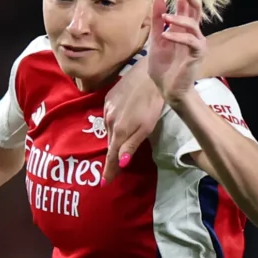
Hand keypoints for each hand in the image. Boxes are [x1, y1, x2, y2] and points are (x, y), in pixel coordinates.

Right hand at [104, 55, 166, 171]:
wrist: (147, 74)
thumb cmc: (152, 103)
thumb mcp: (146, 128)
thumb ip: (131, 145)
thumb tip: (120, 164)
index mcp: (119, 131)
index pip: (111, 156)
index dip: (109, 171)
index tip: (105, 183)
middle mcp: (108, 122)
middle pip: (110, 144)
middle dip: (113, 155)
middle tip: (116, 167)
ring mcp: (106, 109)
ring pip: (109, 130)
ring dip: (114, 139)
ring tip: (120, 144)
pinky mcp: (107, 98)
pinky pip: (108, 118)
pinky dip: (113, 124)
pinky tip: (121, 122)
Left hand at [146, 0, 205, 106]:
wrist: (168, 90)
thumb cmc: (163, 67)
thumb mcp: (156, 39)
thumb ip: (157, 20)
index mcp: (184, 28)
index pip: (185, 4)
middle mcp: (193, 33)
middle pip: (195, 7)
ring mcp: (197, 43)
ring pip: (193, 23)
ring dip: (179, 18)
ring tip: (165, 17)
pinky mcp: (196, 55)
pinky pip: (190, 41)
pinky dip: (178, 36)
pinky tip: (166, 34)